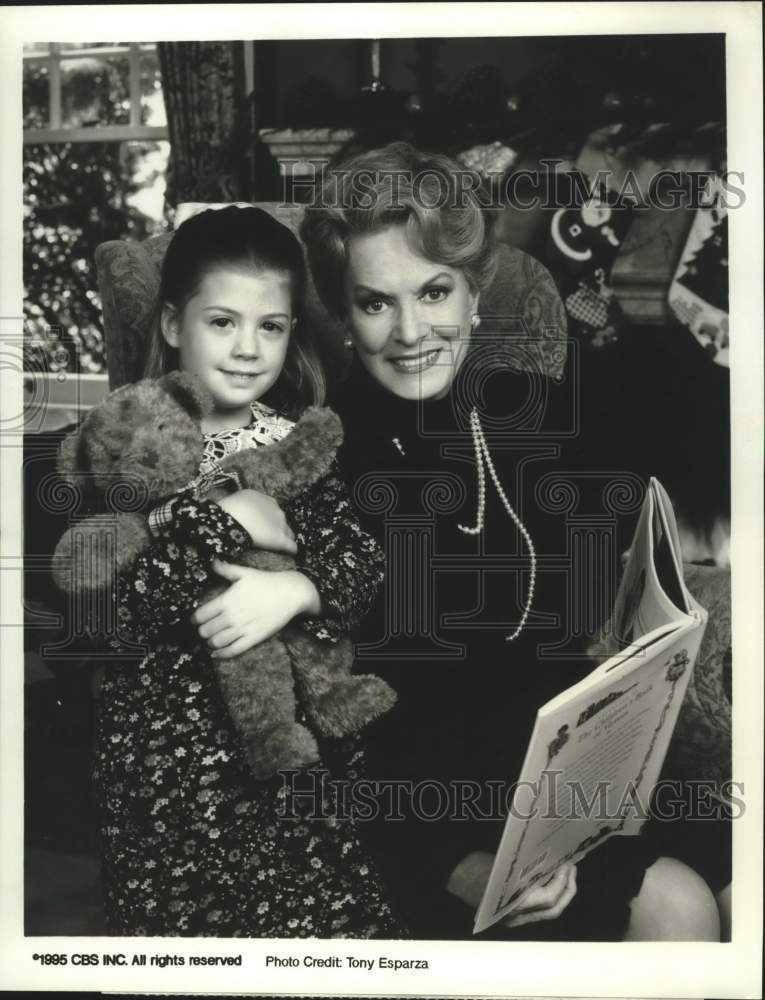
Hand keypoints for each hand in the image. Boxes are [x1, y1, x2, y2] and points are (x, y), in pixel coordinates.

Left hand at [191, 560, 320, 657]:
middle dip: (202, 631)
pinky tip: (216, 654)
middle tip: (203, 630)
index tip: (195, 620)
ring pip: (217, 642)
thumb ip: (226, 569)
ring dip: (210, 643)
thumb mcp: (245, 572)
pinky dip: (222, 654)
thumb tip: (211, 562)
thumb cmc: (267, 581)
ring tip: (210, 640)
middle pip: (206, 630)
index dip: (194, 619)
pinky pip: (233, 650)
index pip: (201, 615)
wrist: (291, 592)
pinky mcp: (254, 637)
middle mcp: (232, 616)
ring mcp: (243, 628)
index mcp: (227, 600)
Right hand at [215, 489, 295, 554]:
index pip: (273, 510)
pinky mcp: (281, 540)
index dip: (268, 518)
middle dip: (276, 528)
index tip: (263, 525)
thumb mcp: (238, 500)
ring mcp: (280, 525)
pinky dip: (291, 550)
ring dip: (285, 539)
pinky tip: (289, 554)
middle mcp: (276, 510)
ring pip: (289, 533)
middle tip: (267, 537)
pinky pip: (292, 546)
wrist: (233, 518)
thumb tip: (241, 512)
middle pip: (282, 521)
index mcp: (266, 500)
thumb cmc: (229, 509)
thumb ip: (245, 506)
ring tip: (279, 548)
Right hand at [446, 851, 576, 928]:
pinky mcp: (509, 916)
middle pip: (553, 910)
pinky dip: (547, 896)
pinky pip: (536, 910)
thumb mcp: (503, 862)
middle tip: (571, 869)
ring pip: (547, 912)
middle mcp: (514, 916)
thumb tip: (554, 860)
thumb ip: (529, 866)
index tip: (567, 864)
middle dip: (567, 889)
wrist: (451, 874)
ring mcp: (512, 919)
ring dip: (560, 893)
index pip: (548, 899)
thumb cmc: (473, 864)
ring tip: (564, 872)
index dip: (561, 880)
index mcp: (512, 903)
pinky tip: (547, 880)